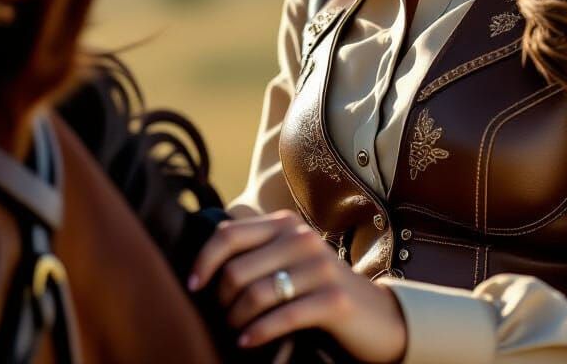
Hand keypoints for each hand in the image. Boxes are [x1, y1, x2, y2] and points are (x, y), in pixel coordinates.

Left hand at [188, 209, 407, 362]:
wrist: (375, 315)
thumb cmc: (318, 290)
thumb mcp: (288, 262)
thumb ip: (255, 253)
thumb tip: (201, 261)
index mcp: (285, 225)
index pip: (228, 233)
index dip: (203, 261)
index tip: (191, 286)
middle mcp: (301, 239)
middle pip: (236, 269)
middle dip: (220, 301)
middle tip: (223, 317)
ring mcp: (320, 268)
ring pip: (256, 294)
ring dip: (236, 320)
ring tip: (237, 331)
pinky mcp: (333, 299)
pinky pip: (282, 316)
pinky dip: (258, 333)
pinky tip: (247, 342)